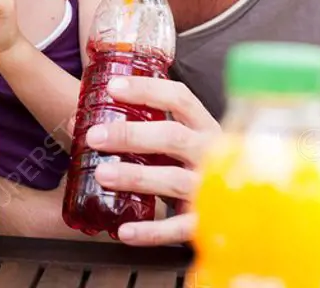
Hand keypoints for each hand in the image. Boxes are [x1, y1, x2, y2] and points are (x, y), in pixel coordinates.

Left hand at [86, 76, 220, 245]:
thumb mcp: (177, 144)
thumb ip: (139, 131)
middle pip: (173, 137)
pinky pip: (178, 228)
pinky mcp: (207, 223)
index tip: (112, 87)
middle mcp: (211, 153)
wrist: (244, 213)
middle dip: (131, 135)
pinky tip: (124, 230)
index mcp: (204, 126)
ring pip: (173, 180)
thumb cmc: (194, 167)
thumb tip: (76, 121)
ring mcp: (211, 189)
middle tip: (94, 136)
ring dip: (135, 177)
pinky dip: (151, 231)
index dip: (146, 90)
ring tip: (101, 175)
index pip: (179, 97)